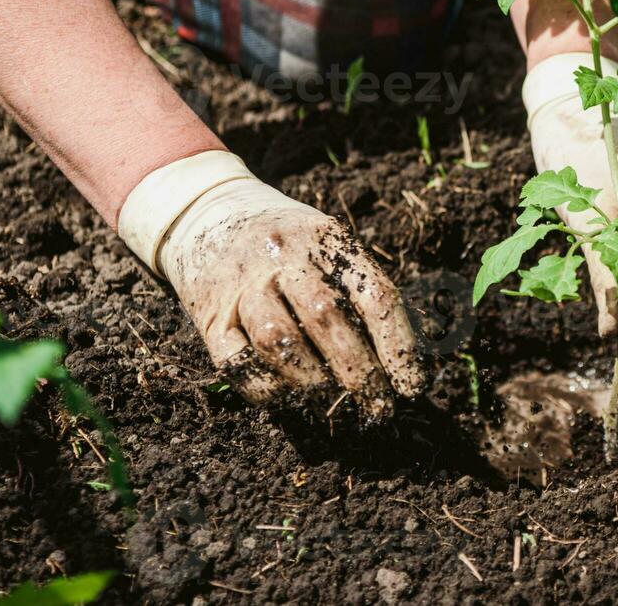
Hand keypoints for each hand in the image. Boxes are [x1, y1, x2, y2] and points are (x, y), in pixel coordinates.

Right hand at [119, 152, 423, 414]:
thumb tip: (405, 356)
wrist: (207, 211)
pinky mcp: (210, 316)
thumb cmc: (286, 239)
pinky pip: (237, 362)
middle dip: (358, 372)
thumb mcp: (326, 240)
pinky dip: (266, 387)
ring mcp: (242, 285)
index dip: (398, 345)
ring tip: (327, 395)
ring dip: (310, 379)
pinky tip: (285, 393)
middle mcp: (282, 257)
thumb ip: (359, 284)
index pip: (373, 294)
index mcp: (325, 239)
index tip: (411, 386)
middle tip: (377, 405)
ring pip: (279, 340)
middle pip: (326, 318)